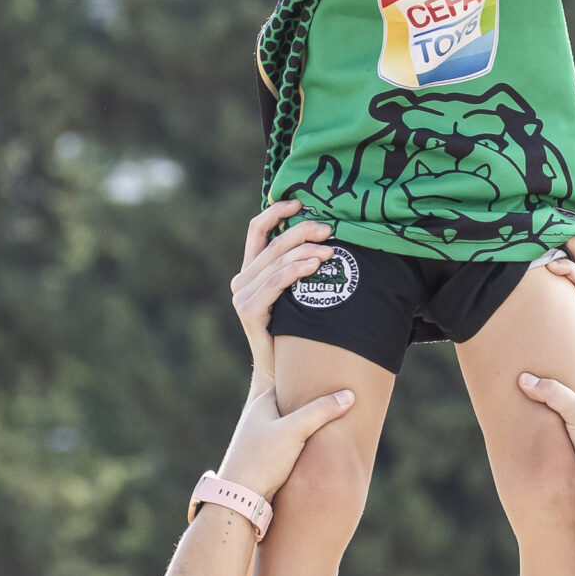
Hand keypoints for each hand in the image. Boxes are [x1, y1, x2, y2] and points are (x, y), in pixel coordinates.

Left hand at [220, 382, 354, 506]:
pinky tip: (316, 451)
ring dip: (307, 429)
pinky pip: (288, 446)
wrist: (239, 500)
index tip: (329, 380)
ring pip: (290, 428)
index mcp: (261, 405)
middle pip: (290, 406)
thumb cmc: (262, 460)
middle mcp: (258, 420)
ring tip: (331, 428)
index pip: (288, 383)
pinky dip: (302, 446)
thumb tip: (349, 395)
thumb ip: (321, 411)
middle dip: (310, 406)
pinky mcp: (265, 460)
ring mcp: (260, 441)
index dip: (307, 381)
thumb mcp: (295, 431)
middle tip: (336, 404)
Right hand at [230, 201, 335, 394]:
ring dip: (307, 251)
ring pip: (278, 261)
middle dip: (303, 231)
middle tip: (330, 230)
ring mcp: (243, 295)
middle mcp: (243, 279)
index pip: (258, 229)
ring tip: (331, 251)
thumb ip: (302, 269)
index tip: (301, 203)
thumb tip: (330, 240)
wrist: (282, 372)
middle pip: (274, 242)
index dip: (277, 211)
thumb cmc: (297, 332)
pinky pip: (276, 282)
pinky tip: (315, 265)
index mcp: (252, 269)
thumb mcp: (299, 293)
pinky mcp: (248, 310)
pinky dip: (297, 270)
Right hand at [516, 373, 574, 503]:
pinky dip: (557, 441)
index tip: (532, 382)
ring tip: (529, 422)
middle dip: (552, 404)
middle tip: (525, 402)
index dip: (555, 382)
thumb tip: (524, 378)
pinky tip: (543, 443)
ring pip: (569, 425)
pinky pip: (569, 442)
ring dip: (553, 426)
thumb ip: (553, 394)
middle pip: (571, 403)